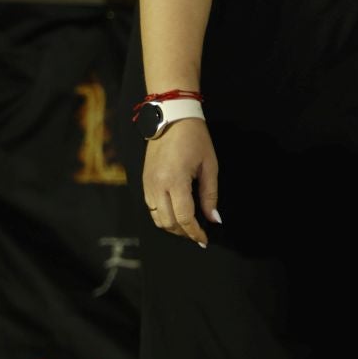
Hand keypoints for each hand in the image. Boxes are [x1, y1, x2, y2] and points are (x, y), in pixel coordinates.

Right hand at [143, 119, 218, 246]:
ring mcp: (147, 184)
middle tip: (198, 235)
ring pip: (157, 218)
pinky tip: (176, 214)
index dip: (195, 233)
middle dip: (184, 233)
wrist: (171, 117)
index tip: (204, 241)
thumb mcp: (209, 167)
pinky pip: (151, 207)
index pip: (184, 218)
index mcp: (174, 182)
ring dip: (172, 227)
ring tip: (188, 227)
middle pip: (168, 223)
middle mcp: (157, 185)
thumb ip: (210, 196)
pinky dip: (163, 216)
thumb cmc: (195, 139)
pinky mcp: (143, 181)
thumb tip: (214, 220)